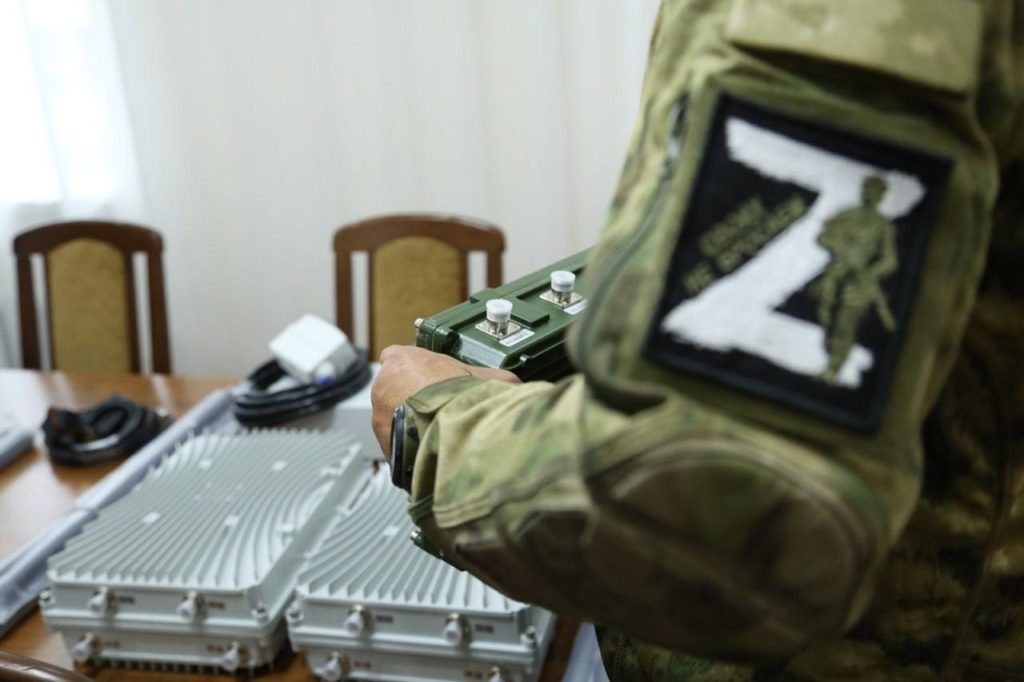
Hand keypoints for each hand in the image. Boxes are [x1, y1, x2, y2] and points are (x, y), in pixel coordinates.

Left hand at [370, 345, 519, 456]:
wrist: (448, 433)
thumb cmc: (460, 398)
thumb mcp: (486, 378)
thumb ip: (494, 376)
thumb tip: (515, 383)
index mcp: (402, 359)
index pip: (398, 356)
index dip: (416, 369)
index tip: (430, 379)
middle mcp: (383, 384)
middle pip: (395, 388)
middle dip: (413, 397)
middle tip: (438, 407)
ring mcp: (379, 415)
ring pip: (392, 416)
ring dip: (409, 422)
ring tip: (436, 430)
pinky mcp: (383, 442)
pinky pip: (396, 441)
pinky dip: (410, 444)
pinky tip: (430, 447)